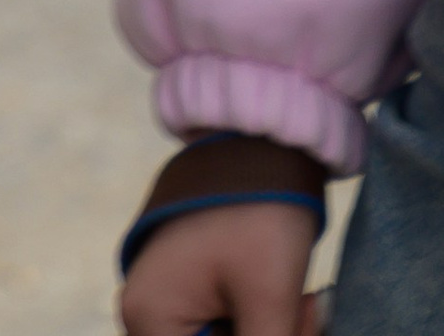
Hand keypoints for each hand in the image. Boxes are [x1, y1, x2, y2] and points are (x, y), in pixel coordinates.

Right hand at [120, 195, 319, 335]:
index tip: (296, 328)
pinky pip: (225, 333)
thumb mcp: (269, 301)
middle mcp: (145, 314)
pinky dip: (263, 327)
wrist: (259, 140)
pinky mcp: (188, 290)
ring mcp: (164, 300)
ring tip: (307, 306)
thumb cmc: (258, 213)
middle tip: (311, 317)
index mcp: (149, 318)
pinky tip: (292, 303)